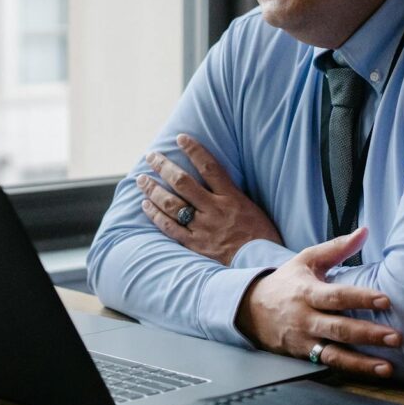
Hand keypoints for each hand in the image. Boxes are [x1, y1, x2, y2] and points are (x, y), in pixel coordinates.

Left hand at [137, 134, 281, 265]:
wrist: (261, 266)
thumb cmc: (261, 237)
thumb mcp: (252, 208)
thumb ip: (232, 194)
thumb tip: (214, 178)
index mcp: (232, 198)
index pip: (210, 167)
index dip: (194, 150)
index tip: (180, 138)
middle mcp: (215, 210)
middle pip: (183, 182)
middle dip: (164, 166)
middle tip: (151, 156)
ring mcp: (203, 228)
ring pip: (172, 204)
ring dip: (153, 189)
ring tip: (142, 179)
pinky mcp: (195, 245)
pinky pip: (170, 228)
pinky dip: (156, 215)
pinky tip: (146, 205)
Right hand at [237, 228, 400, 377]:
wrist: (249, 310)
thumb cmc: (286, 282)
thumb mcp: (306, 260)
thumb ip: (337, 248)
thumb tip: (364, 231)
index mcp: (307, 291)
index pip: (336, 296)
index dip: (361, 298)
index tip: (386, 300)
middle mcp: (305, 318)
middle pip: (339, 328)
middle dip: (367, 334)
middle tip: (396, 337)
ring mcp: (304, 339)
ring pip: (334, 353)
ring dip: (362, 362)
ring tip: (388, 367)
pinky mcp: (303, 355)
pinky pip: (329, 363)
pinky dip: (352, 369)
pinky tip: (374, 371)